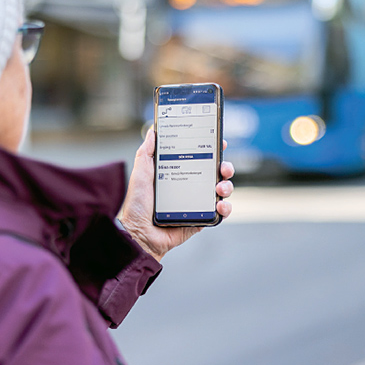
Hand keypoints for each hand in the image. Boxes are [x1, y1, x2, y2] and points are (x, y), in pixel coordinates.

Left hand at [117, 128, 233, 261]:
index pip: (200, 158)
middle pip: (216, 174)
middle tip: (224, 168)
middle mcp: (190, 188)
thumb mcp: (141, 174)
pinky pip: (220, 214)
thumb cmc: (136, 205)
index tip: (219, 142)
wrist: (138, 233)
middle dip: (225, 167)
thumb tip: (152, 131)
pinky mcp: (201, 220)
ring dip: (227, 187)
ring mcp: (197, 204)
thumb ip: (146, 153)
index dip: (212, 150)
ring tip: (220, 188)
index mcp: (179, 174)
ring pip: (222, 191)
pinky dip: (226, 208)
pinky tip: (220, 205)